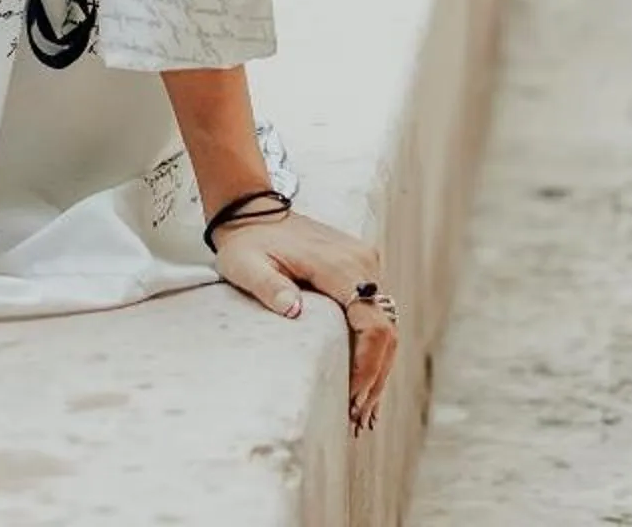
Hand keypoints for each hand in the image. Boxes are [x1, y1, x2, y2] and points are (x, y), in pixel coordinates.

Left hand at [212, 209, 399, 432]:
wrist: (253, 211)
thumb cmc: (246, 243)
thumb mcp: (244, 266)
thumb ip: (268, 287)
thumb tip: (294, 310)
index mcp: (340, 265)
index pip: (372, 324)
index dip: (367, 366)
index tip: (351, 399)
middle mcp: (363, 263)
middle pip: (386, 331)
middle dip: (374, 379)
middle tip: (358, 421)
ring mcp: (366, 265)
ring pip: (385, 327)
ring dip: (377, 370)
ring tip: (362, 414)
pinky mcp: (362, 270)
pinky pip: (375, 315)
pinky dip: (373, 352)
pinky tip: (364, 385)